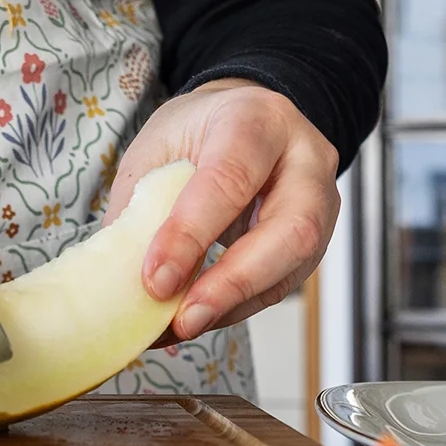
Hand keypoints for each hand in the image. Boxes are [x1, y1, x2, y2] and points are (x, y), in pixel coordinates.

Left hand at [102, 78, 340, 340]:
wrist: (242, 120)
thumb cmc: (197, 132)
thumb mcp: (157, 151)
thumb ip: (142, 210)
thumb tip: (125, 284)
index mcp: (256, 120)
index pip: (230, 179)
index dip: (192, 234)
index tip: (155, 280)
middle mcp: (304, 158)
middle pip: (290, 229)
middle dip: (232, 283)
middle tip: (183, 319)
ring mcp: (320, 201)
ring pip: (294, 263)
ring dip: (234, 303)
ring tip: (181, 325)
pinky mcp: (316, 240)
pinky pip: (283, 283)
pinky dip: (237, 306)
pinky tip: (199, 316)